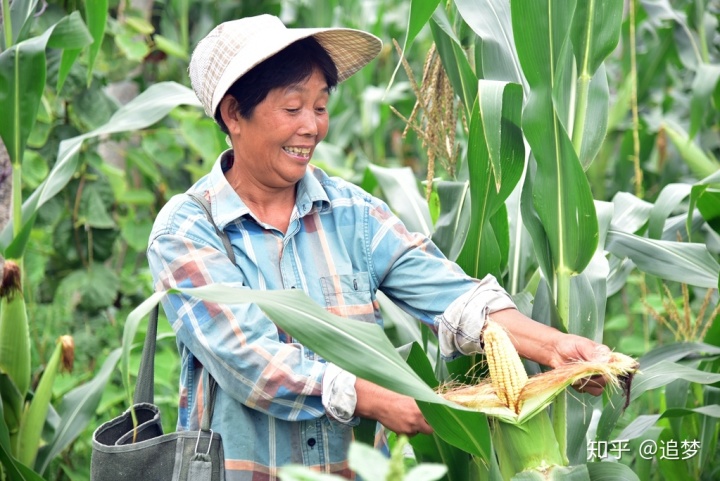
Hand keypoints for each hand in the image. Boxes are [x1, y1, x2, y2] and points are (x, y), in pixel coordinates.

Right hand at [354, 378, 432, 435]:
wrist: (381, 403)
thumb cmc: (395, 397)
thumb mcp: (412, 397)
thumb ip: (423, 403)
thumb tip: (435, 403)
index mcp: (421, 407)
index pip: (435, 418)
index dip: (435, 420)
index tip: (434, 420)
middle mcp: (418, 418)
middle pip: (429, 430)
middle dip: (427, 427)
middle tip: (423, 423)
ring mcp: (411, 426)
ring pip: (418, 432)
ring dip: (415, 429)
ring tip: (407, 420)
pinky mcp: (403, 432)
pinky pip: (409, 435)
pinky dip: (407, 431)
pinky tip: (401, 423)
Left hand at [490, 308, 611, 396]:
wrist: (554, 351)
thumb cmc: (569, 344)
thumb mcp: (582, 345)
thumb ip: (594, 353)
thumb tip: (608, 361)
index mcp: (606, 357)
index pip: (616, 368)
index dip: (608, 371)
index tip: (596, 368)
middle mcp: (603, 369)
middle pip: (606, 381)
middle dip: (592, 377)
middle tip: (580, 369)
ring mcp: (595, 378)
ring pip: (598, 389)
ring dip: (585, 383)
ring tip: (575, 372)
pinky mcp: (586, 385)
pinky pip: (587, 391)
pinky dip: (579, 386)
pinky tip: (572, 377)